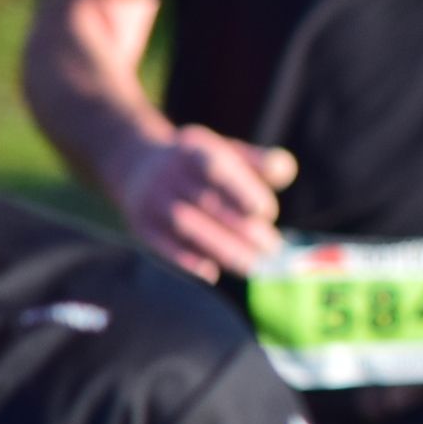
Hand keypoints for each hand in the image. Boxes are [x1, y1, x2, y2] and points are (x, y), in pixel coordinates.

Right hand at [109, 126, 295, 282]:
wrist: (136, 163)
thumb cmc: (200, 163)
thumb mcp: (228, 151)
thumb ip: (260, 161)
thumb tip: (286, 169)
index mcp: (193, 149)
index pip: (215, 167)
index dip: (239, 189)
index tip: (265, 211)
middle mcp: (168, 173)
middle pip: (204, 203)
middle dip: (241, 229)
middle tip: (271, 250)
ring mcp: (150, 199)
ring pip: (185, 225)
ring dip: (220, 249)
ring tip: (253, 267)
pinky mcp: (140, 224)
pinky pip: (161, 244)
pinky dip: (186, 260)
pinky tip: (213, 273)